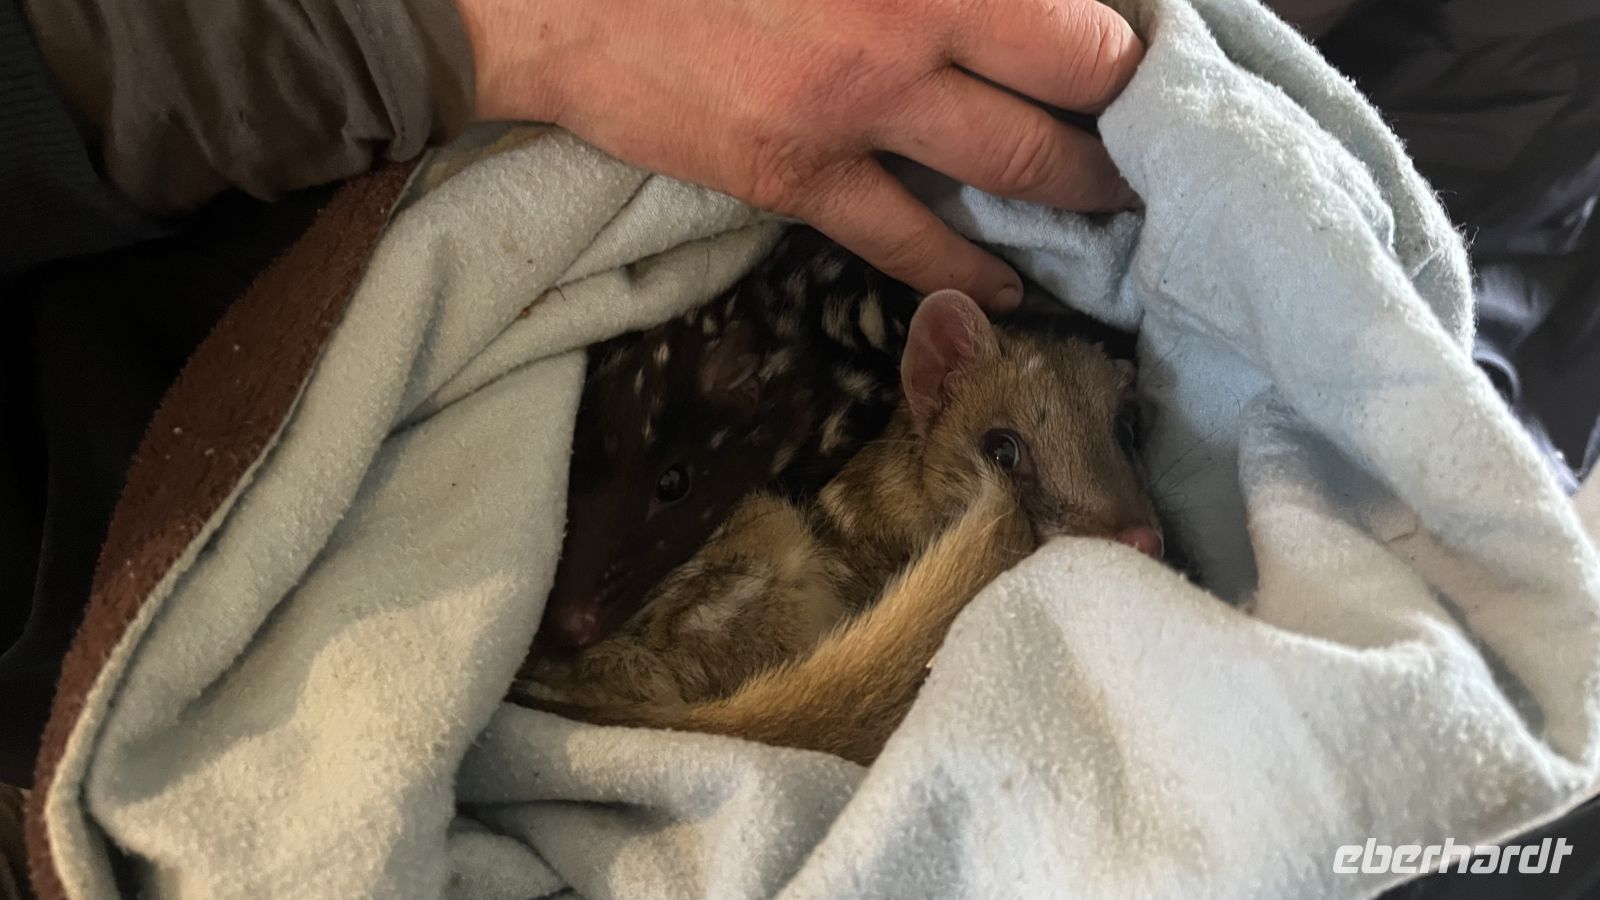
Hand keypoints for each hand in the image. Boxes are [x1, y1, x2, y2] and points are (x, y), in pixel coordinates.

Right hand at [457, 0, 1142, 309]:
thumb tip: (996, 0)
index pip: (1072, 6)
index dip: (1122, 34)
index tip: (1139, 49)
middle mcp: (907, 27)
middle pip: (1074, 81)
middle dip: (1126, 112)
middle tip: (1154, 130)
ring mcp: (855, 113)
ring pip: (1012, 170)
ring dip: (1078, 192)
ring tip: (1115, 204)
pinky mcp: (797, 180)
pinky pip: (909, 243)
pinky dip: (971, 270)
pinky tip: (1011, 287)